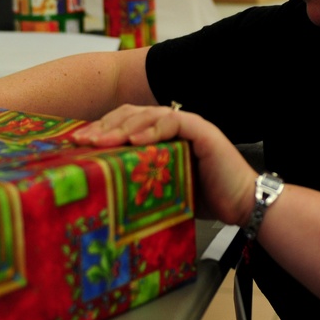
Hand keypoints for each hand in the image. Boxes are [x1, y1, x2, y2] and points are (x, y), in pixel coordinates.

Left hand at [74, 104, 255, 225]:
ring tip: (102, 141)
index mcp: (161, 136)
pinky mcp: (202, 130)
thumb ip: (140, 180)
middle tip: (81, 141)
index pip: (124, 123)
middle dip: (103, 126)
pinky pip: (173, 122)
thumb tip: (101, 190)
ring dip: (122, 126)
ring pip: (148, 114)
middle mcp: (172, 125)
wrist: (242, 205)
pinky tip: (135, 140)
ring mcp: (188, 124)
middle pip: (130, 114)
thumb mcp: (162, 189)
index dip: (100, 130)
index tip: (77, 144)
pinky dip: (152, 130)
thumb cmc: (205, 199)